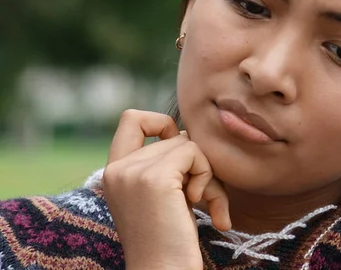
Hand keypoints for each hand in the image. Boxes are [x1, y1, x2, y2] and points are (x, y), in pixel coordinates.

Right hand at [103, 110, 230, 269]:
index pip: (132, 119)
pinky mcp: (154, 178)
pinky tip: (199, 203)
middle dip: (197, 164)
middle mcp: (117, 169)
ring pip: (187, 143)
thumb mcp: (161, 195)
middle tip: (203, 197)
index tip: (180, 152)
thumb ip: (164, 163)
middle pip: (174, 137)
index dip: (161, 123)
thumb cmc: (171, 241)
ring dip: (207, 174)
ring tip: (205, 204)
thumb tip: (184, 133)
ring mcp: (132, 172)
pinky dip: (206, 175)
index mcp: (114, 173)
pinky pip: (193, 152)